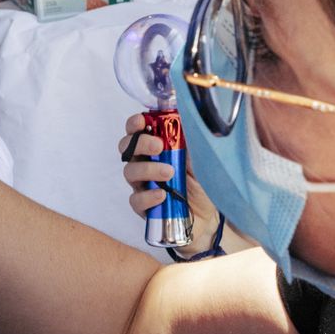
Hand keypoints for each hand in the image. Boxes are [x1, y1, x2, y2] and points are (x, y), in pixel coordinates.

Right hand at [120, 114, 221, 258]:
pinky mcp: (143, 208)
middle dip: (140, 143)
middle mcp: (144, 164)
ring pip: (130, 172)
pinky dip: (148, 196)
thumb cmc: (202, 183)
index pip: (136, 131)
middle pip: (126, 148)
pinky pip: (136, 200)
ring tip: (170, 173)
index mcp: (155, 148)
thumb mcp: (201, 159)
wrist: (207, 217)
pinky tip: (162, 195)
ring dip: (148, 169)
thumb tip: (188, 116)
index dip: (135, 124)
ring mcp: (142, 186)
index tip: (142, 121)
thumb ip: (191, 141)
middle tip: (159, 146)